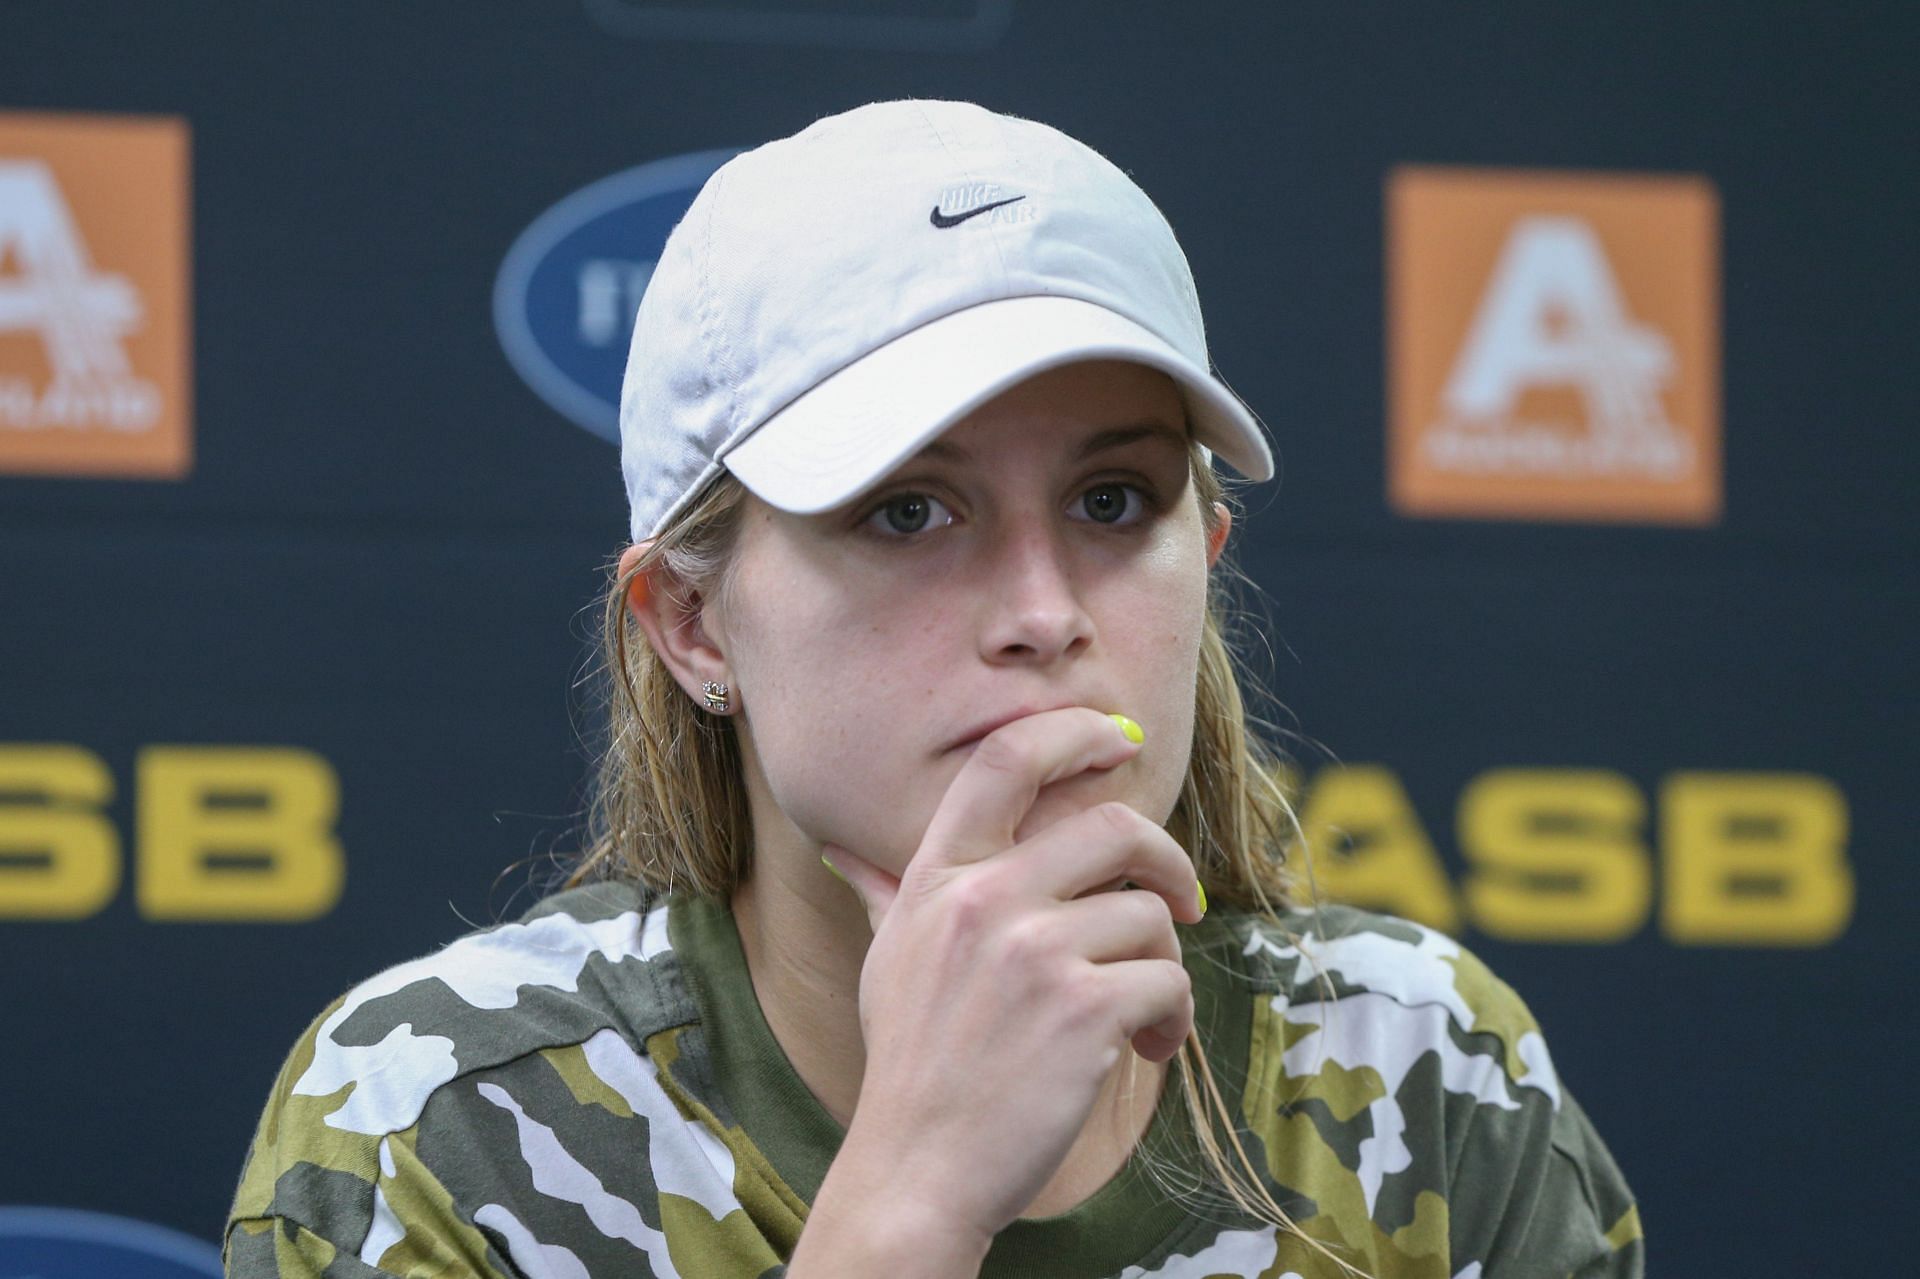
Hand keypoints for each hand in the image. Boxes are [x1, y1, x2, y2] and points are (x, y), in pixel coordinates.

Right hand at [798, 707, 1203, 1266]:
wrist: (917, 1169)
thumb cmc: (911, 1065)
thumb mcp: (889, 961)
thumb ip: (886, 894)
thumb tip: (840, 852)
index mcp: (937, 879)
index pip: (1005, 762)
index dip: (1071, 733)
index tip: (1117, 742)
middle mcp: (983, 902)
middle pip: (1112, 826)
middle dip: (1165, 859)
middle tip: (1180, 897)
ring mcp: (1033, 955)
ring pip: (1150, 916)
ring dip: (1164, 965)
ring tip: (1143, 1013)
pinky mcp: (1084, 1011)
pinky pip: (1167, 981)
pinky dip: (1172, 1018)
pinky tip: (1147, 1047)